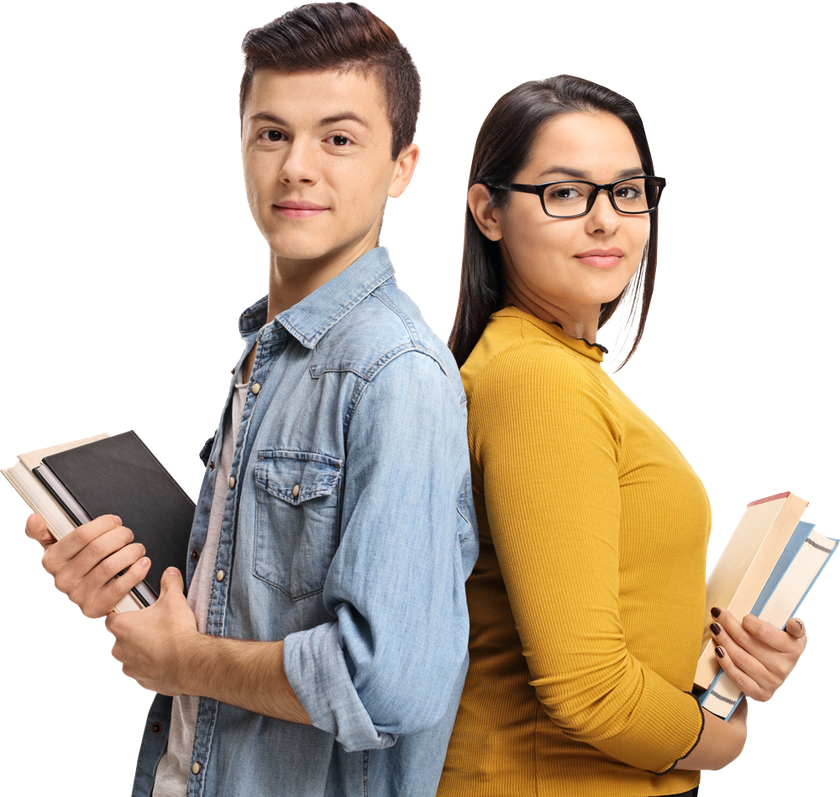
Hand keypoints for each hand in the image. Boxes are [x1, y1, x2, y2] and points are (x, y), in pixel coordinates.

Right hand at [24, 513, 150, 618]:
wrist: (90, 595)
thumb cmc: (78, 565)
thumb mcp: (58, 547)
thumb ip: (45, 532)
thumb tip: (34, 518)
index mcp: (52, 560)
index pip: (82, 535)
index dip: (104, 524)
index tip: (115, 521)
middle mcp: (63, 579)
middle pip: (98, 548)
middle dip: (120, 536)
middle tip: (128, 534)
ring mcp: (78, 595)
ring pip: (111, 566)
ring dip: (131, 552)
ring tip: (137, 548)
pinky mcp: (95, 608)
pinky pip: (120, 588)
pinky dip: (136, 572)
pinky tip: (143, 563)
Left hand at [105, 568, 198, 694]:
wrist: (190, 663)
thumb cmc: (177, 634)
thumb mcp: (174, 599)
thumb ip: (169, 583)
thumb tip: (170, 573)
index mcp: (122, 626)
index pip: (112, 614)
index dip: (126, 610)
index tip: (139, 609)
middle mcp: (120, 648)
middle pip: (123, 635)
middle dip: (137, 630)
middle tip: (156, 623)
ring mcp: (130, 666)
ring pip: (132, 653)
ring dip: (143, 648)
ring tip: (163, 640)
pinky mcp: (141, 680)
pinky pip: (142, 669)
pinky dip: (152, 663)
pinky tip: (167, 655)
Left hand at [709, 606, 808, 702]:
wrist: (779, 673)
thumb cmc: (781, 647)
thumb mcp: (793, 635)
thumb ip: (795, 627)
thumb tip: (793, 623)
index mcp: (793, 648)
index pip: (763, 631)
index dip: (748, 622)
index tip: (741, 615)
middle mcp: (783, 667)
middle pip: (746, 642)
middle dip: (728, 625)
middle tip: (718, 613)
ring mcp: (771, 682)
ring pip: (740, 658)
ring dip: (723, 640)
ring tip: (715, 628)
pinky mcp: (760, 693)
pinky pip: (738, 677)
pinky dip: (725, 662)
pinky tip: (717, 649)